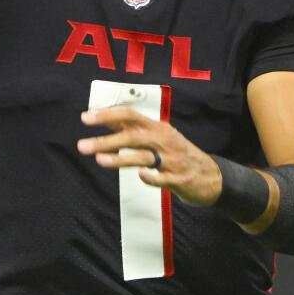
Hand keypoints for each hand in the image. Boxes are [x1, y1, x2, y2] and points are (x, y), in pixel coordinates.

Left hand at [78, 107, 221, 206]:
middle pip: (133, 136)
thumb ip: (131, 129)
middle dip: (106, 140)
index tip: (85, 118)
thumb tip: (102, 118)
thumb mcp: (157, 136)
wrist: (211, 176)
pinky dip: (152, 177)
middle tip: (82, 146)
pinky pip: (163, 178)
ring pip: (144, 156)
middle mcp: (164, 140)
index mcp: (157, 127)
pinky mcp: (179, 179)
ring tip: (100, 160)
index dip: (107, 115)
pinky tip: (141, 176)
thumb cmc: (176, 154)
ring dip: (121, 159)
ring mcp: (172, 160)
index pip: (130, 115)